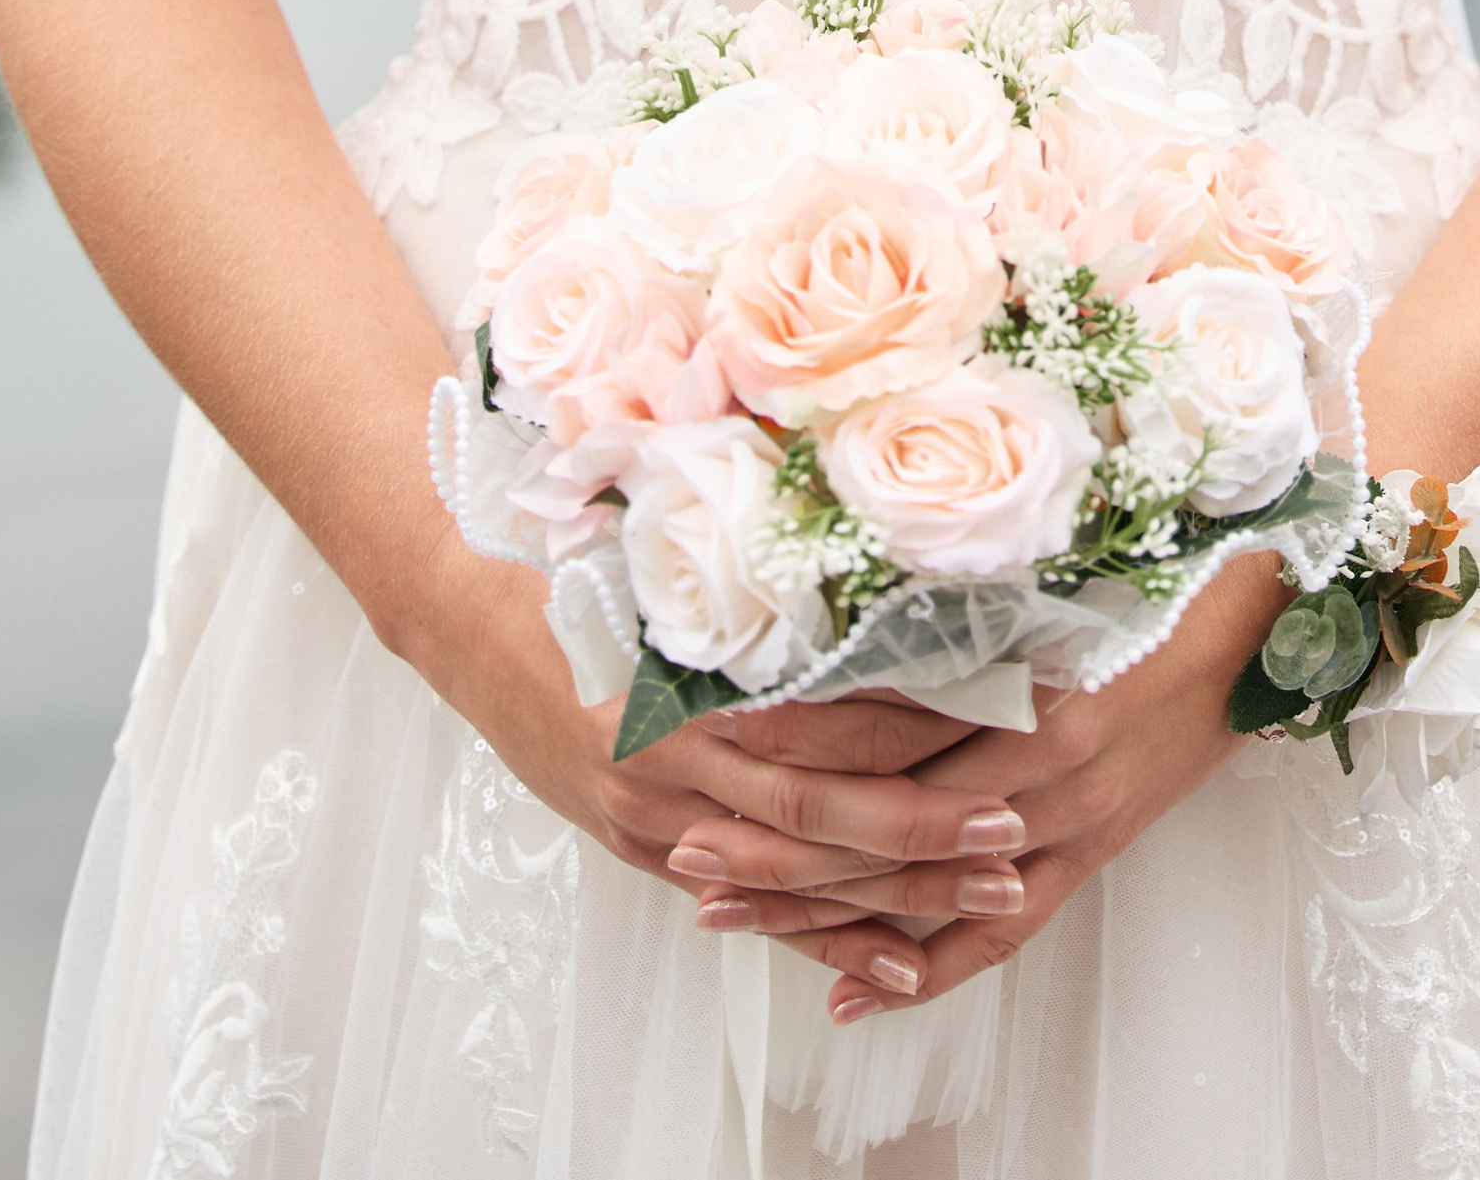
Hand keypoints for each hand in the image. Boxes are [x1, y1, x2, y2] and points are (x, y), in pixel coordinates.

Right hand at [429, 565, 1013, 981]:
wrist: (465, 615)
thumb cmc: (574, 559)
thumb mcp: (660, 542)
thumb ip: (756, 555)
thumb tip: (870, 520)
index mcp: (686, 682)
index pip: (820, 715)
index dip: (914, 717)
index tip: (997, 707)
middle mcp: (672, 765)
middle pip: (819, 812)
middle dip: (923, 825)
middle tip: (1013, 822)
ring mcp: (656, 819)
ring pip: (795, 877)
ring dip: (897, 891)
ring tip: (990, 891)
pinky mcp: (649, 847)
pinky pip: (753, 907)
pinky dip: (825, 938)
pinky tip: (897, 959)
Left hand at [669, 552, 1287, 1019]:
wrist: (1260, 622)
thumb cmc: (1160, 571)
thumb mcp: (1058, 564)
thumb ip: (961, 594)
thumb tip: (849, 588)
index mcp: (1029, 679)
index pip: (886, 723)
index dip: (797, 734)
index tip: (712, 733)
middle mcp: (1041, 763)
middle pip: (886, 818)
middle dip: (779, 838)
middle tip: (686, 847)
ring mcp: (1065, 822)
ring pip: (921, 886)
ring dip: (818, 906)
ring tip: (726, 911)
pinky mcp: (1087, 858)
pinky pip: (997, 936)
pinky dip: (920, 973)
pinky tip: (846, 995)